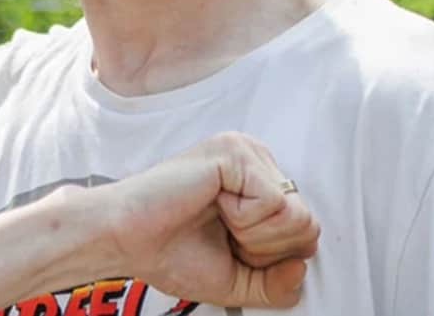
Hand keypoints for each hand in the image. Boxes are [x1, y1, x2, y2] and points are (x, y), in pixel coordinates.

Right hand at [95, 132, 319, 307]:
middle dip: (264, 249)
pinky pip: (274, 202)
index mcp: (260, 186)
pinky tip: (213, 204)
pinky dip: (243, 220)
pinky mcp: (236, 151)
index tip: (229, 247)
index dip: (269, 257)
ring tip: (217, 219)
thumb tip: (302, 269)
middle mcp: (259, 163)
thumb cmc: (170, 253)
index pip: (305, 232)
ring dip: (253, 235)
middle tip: (223, 235)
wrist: (127, 241)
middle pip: (307, 224)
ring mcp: (248, 152)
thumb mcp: (236, 279)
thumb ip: (274, 283)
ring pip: (296, 215)